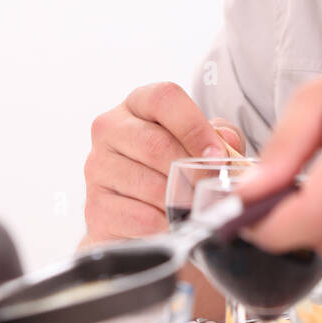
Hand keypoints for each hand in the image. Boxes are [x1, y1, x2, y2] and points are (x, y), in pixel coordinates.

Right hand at [84, 81, 244, 242]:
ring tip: (197, 208)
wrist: (136, 217)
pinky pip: (140, 217)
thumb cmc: (172, 170)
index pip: (164, 98)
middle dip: (192, 171)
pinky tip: (174, 223)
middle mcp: (109, 129)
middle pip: (156, 144)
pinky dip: (166, 224)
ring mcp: (97, 167)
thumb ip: (218, 136)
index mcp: (137, 104)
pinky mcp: (95, 206)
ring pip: (150, 185)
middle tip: (212, 188)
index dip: (195, 127)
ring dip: (181, 201)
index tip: (217, 156)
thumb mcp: (198, 144)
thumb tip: (226, 140)